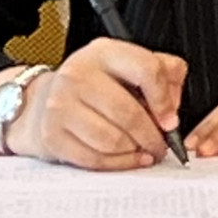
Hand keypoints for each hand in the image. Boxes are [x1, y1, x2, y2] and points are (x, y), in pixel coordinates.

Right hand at [0, 37, 189, 169]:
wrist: (44, 102)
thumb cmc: (96, 86)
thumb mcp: (127, 66)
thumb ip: (162, 73)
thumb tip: (173, 104)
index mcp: (104, 52)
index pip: (146, 70)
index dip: (165, 100)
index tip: (171, 120)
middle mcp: (78, 74)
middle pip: (129, 112)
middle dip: (152, 136)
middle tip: (162, 146)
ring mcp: (61, 105)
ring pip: (112, 140)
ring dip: (135, 152)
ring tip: (145, 152)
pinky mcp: (52, 135)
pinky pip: (94, 159)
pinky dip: (118, 164)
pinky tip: (128, 159)